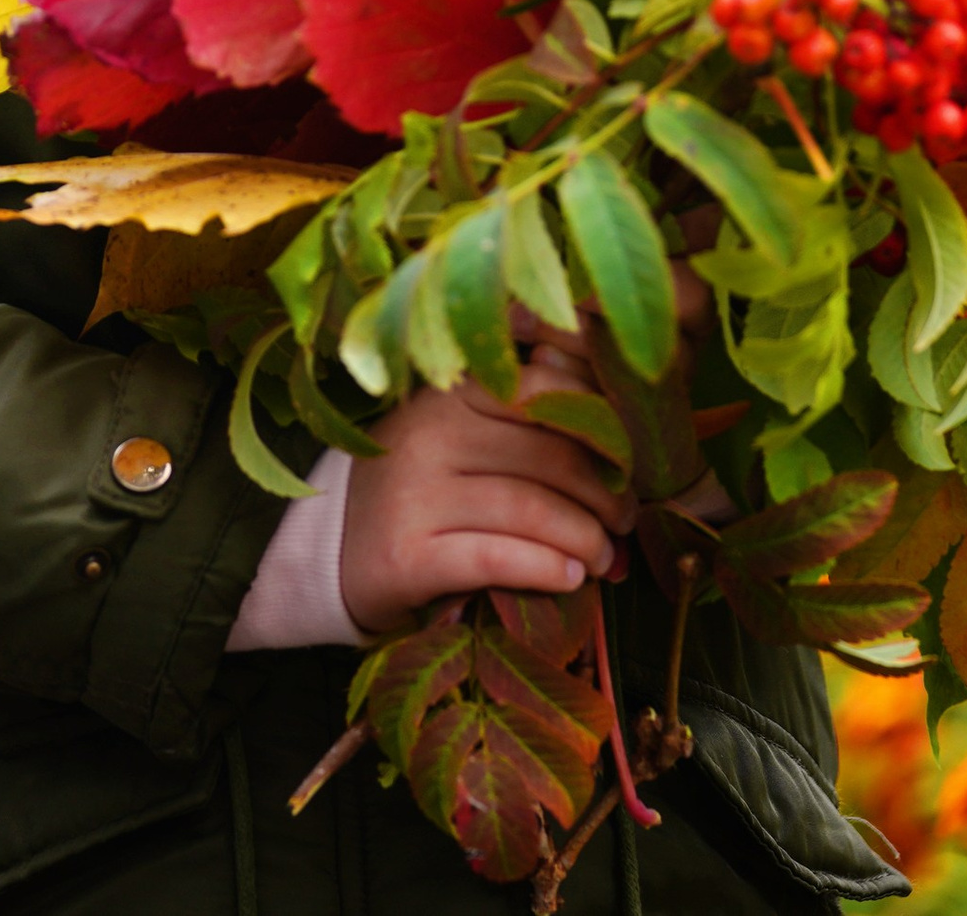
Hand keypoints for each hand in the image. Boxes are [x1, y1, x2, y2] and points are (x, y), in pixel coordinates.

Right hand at [339, 367, 635, 635]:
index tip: (628, 464)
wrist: (337, 545)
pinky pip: (497, 559)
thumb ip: (527, 412)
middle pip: (549, 456)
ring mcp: (414, 492)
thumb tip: (620, 417)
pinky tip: (570, 577)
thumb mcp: (465, 429)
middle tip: (625, 521)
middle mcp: (430, 430)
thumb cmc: (428, 482)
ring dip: (587, 539)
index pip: (547, 393)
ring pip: (531, 510)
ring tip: (606, 558)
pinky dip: (546, 569)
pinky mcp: (406, 554)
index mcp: (452, 389)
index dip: (603, 431)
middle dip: (606, 495)